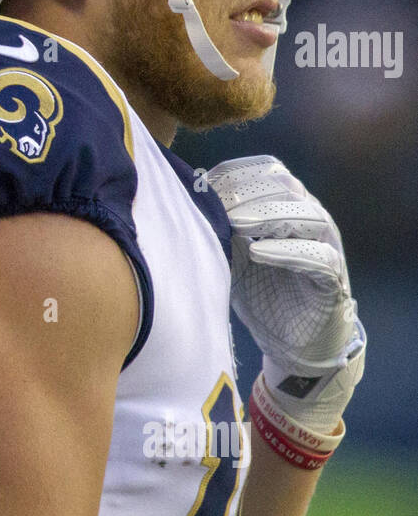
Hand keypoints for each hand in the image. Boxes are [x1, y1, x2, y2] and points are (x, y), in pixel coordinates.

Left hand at [207, 156, 364, 437]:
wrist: (294, 344)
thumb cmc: (262, 293)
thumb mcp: (233, 256)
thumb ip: (218, 228)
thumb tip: (182, 200)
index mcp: (287, 206)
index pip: (268, 171)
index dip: (236, 172)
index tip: (202, 180)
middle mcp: (310, 219)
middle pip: (285, 188)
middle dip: (247, 192)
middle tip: (214, 200)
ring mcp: (326, 246)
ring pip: (306, 216)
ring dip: (267, 216)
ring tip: (235, 222)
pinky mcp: (333, 279)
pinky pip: (318, 257)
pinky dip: (288, 252)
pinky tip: (258, 252)